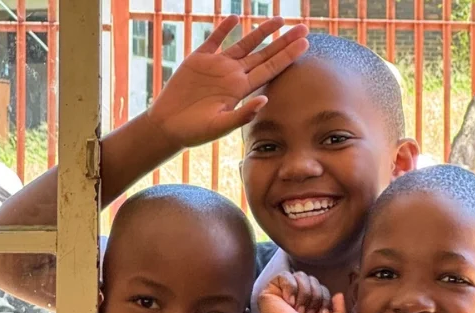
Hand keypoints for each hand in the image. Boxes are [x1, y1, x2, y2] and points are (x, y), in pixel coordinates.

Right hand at [146, 16, 307, 148]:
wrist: (169, 126)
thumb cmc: (195, 132)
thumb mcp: (220, 126)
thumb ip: (242, 114)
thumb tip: (264, 99)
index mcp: (241, 89)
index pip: (271, 69)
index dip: (288, 56)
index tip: (305, 44)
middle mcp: (234, 75)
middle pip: (265, 54)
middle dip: (284, 41)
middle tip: (304, 28)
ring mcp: (217, 65)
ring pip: (245, 44)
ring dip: (261, 31)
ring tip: (280, 20)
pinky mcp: (199, 59)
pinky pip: (214, 39)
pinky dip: (223, 28)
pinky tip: (236, 18)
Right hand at [257, 272, 348, 312]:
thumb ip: (343, 310)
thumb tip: (338, 294)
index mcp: (311, 305)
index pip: (322, 288)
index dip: (324, 299)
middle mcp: (298, 298)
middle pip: (313, 280)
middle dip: (314, 296)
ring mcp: (284, 294)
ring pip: (300, 276)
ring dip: (303, 294)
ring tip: (297, 310)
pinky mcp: (271, 290)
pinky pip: (284, 275)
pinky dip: (290, 287)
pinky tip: (288, 302)